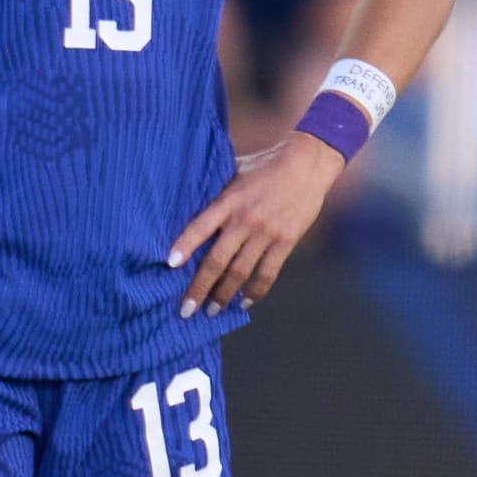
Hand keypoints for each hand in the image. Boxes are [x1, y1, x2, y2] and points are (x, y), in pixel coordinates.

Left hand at [167, 132, 346, 316]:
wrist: (307, 165)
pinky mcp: (286, 242)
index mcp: (229, 200)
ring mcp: (266, 233)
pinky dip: (255, 291)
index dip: (185, 246)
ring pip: (240, 272)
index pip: (200, 226)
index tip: (169, 265)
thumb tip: (191, 207)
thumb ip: (219, 193)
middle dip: (199, 288)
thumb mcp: (236, 172)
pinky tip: (244, 302)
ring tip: (212, 310)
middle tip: (186, 309)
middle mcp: (245, 219)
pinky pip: (268, 273)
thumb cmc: (265, 166)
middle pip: (217, 260)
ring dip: (224, 295)